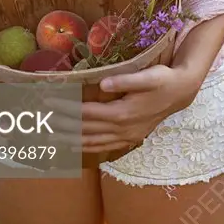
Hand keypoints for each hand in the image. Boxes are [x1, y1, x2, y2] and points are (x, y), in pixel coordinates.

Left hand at [45, 64, 196, 154]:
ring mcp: (126, 136)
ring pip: (93, 142)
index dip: (67, 109)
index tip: (49, 103)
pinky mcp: (130, 138)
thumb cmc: (163, 80)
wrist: (181, 93)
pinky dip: (88, 147)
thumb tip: (103, 83)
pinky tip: (76, 146)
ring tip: (51, 136)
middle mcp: (122, 129)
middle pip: (86, 130)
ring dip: (71, 140)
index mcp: (123, 113)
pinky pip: (104, 147)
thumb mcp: (148, 76)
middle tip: (42, 121)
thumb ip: (125, 80)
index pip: (87, 113)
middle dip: (62, 125)